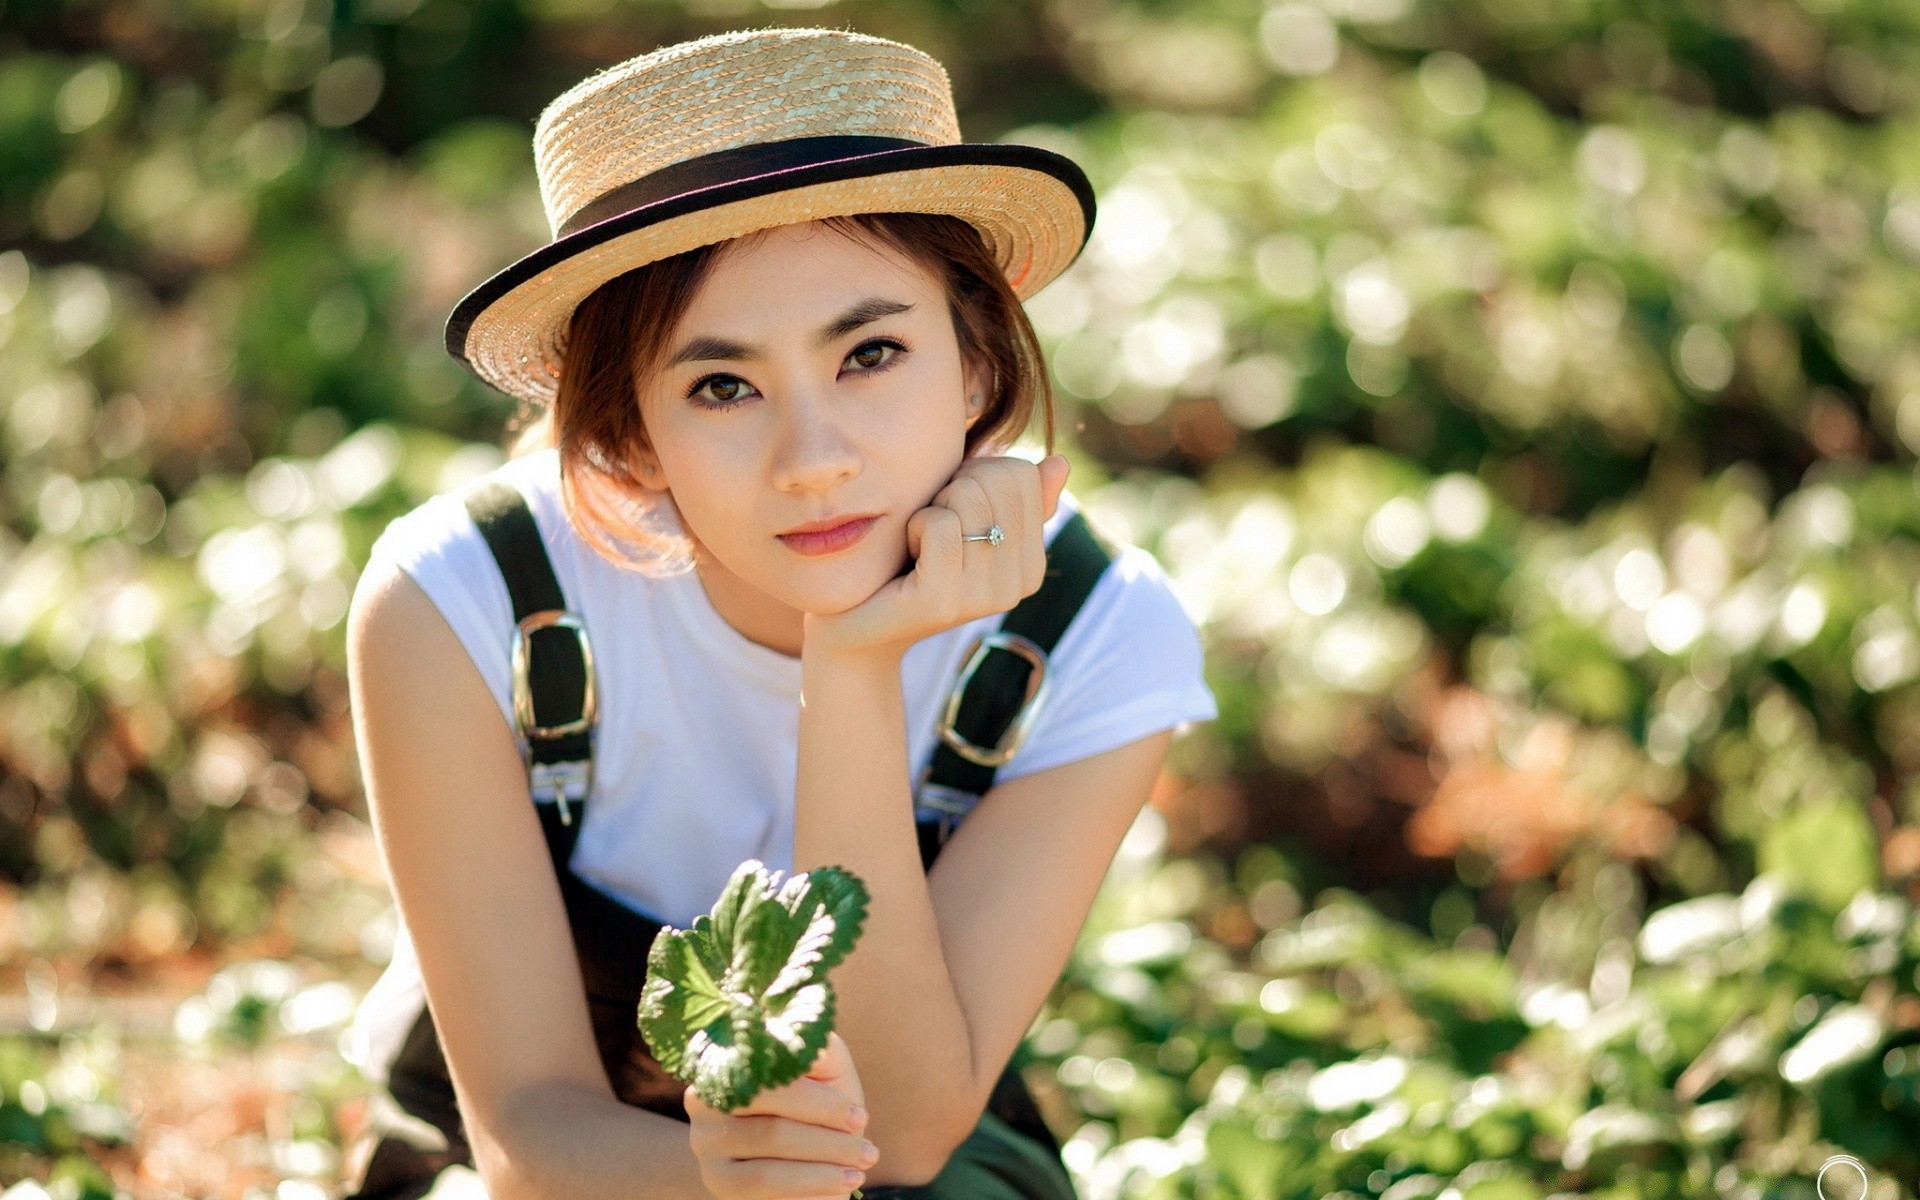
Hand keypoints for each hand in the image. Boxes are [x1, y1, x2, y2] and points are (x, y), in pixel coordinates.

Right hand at [685, 1030, 875, 1199]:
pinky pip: (765, 1187)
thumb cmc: (818, 1102)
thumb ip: (819, 1051)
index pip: (773, 1078)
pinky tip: (841, 1186)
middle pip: (771, 1120)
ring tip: (861, 1168)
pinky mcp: (717, 1180)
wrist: (800, 1150)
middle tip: (868, 1151)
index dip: (819, 1102)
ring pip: (769, 1157)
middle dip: (828, 1137)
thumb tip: (812, 1041)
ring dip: (823, 1164)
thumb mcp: (825, 1071)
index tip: (860, 1117)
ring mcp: (705, 1142)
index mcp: (730, 1057)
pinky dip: (810, 1186)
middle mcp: (704, 1099)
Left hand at [804, 454, 1070, 661]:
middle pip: (997, 482)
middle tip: (931, 525)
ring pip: (968, 498)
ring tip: (919, 544)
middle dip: (955, 486)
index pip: (1022, 475)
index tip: (953, 507)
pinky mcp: (943, 602)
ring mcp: (983, 599)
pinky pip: (939, 525)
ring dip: (931, 507)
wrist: (856, 622)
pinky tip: (907, 555)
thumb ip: (1012, 499)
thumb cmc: (908, 563)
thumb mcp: (964, 524)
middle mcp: (1018, 587)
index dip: (977, 472)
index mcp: (1032, 566)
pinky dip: (913, 526)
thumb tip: (1058, 462)